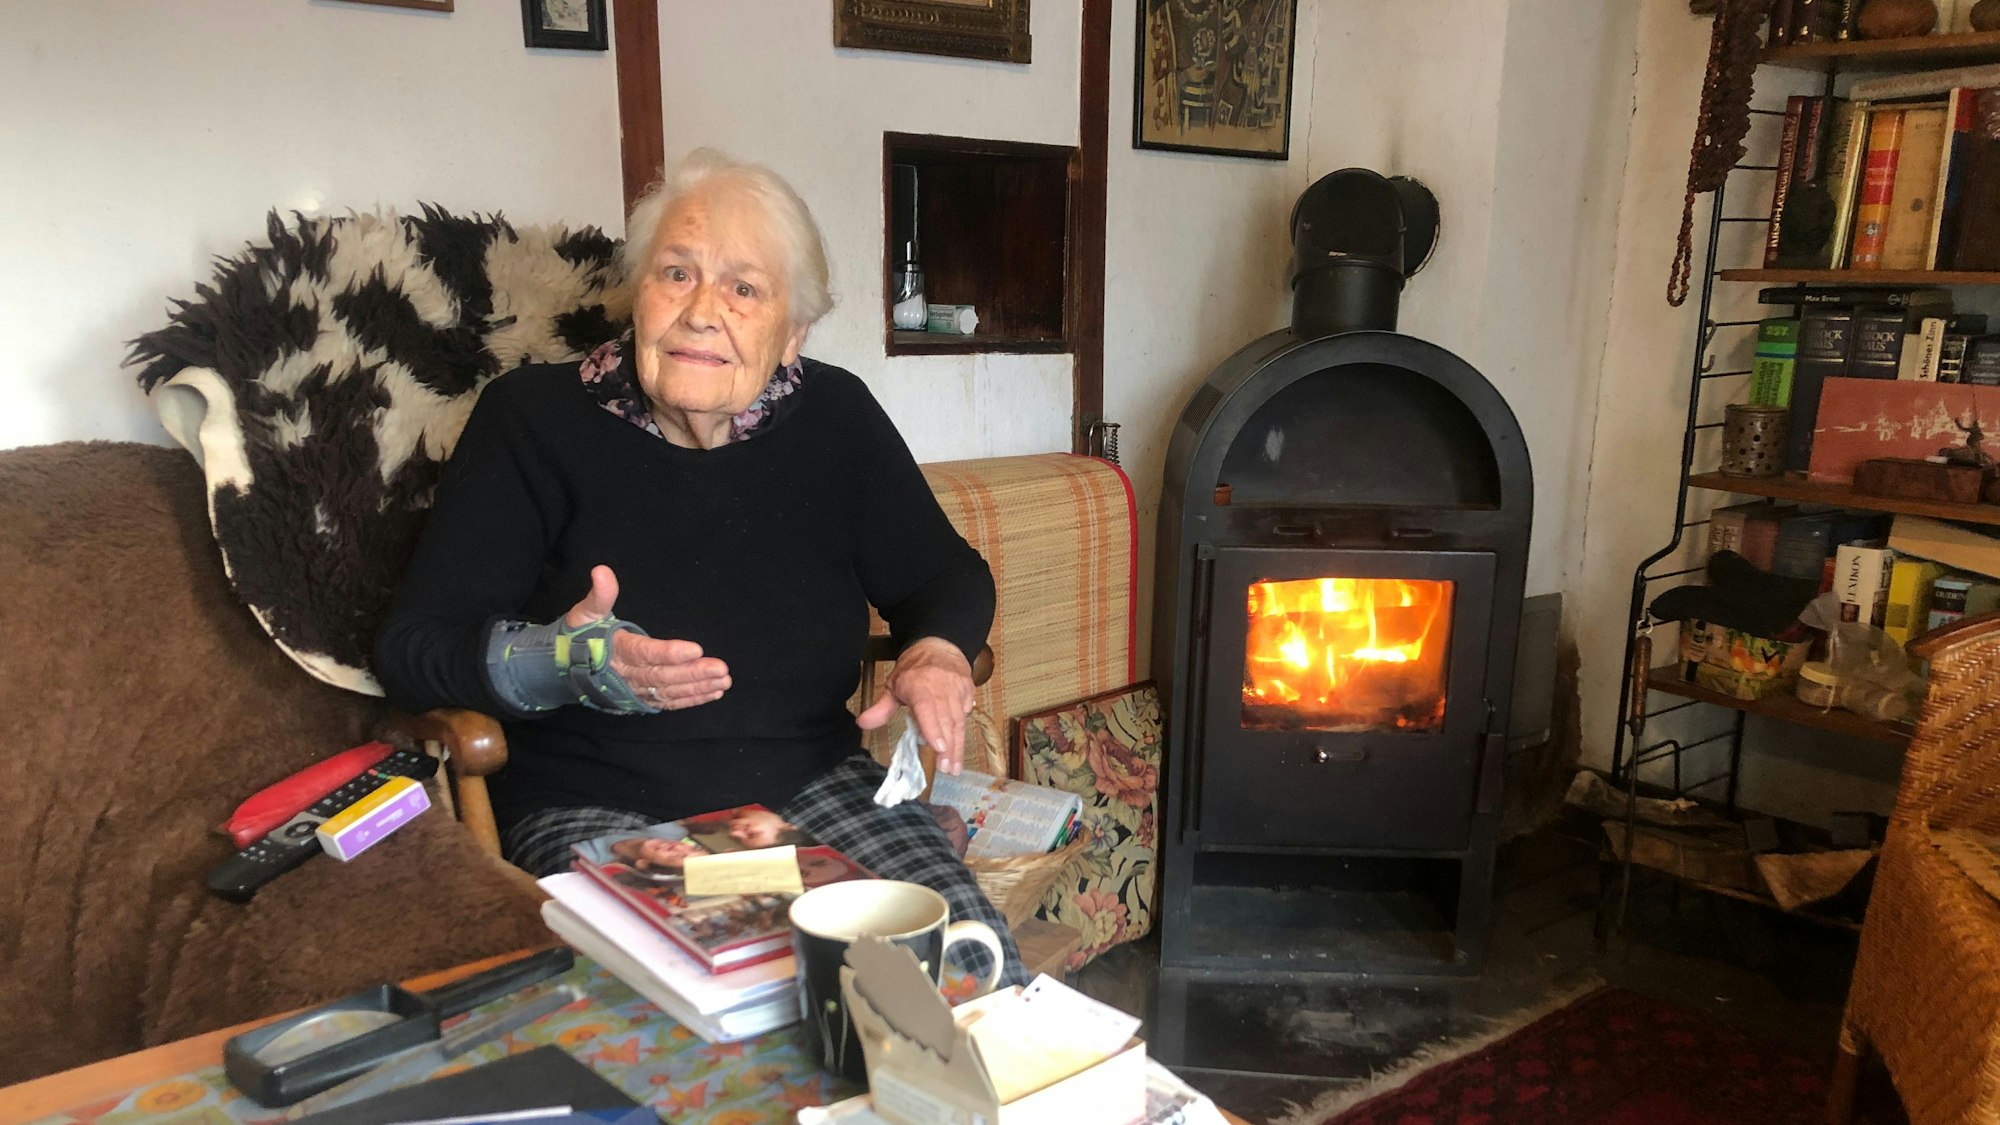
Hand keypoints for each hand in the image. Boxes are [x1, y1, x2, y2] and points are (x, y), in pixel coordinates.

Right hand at [565, 565, 730, 709]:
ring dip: (698, 687)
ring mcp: (636, 690)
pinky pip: (669, 702)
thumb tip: (602, 570)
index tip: (696, 649)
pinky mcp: (643, 699)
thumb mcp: (586, 613)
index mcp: (617, 651)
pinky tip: (714, 693)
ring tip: (723, 681)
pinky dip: (692, 699)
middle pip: (663, 676)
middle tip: (721, 669)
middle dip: (693, 674)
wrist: (564, 669)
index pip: (645, 653)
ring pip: (670, 691)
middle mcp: (628, 675)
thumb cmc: (581, 636)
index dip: (669, 654)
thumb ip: (600, 595)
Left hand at [856, 637, 974, 772]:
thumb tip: (862, 724)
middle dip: (948, 747)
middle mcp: (941, 688)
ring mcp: (957, 690)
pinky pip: (966, 714)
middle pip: (947, 721)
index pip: (928, 709)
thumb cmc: (914, 670)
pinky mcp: (968, 691)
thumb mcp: (893, 686)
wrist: (940, 647)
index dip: (934, 729)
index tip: (938, 748)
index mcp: (919, 687)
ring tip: (953, 767)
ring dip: (957, 746)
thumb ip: (881, 708)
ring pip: (959, 721)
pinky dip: (963, 731)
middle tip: (946, 769)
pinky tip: (959, 749)